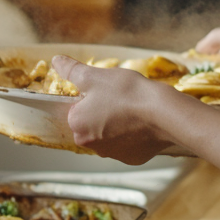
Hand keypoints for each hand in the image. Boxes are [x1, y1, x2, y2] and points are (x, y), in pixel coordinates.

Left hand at [52, 55, 177, 164]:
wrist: (164, 113)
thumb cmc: (128, 93)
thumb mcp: (95, 75)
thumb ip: (72, 70)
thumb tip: (56, 61)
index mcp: (77, 125)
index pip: (77, 109)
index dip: (91, 97)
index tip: (106, 91)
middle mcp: (91, 145)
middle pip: (92, 124)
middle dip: (103, 112)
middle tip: (121, 98)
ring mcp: (113, 154)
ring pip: (110, 135)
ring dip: (118, 124)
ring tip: (134, 108)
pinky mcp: (132, 158)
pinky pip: (128, 144)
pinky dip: (133, 135)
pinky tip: (142, 123)